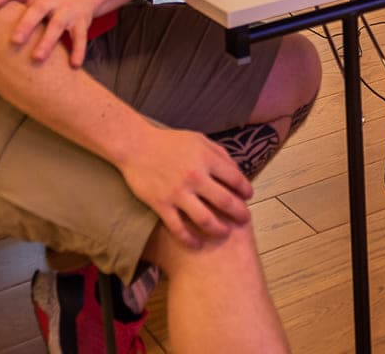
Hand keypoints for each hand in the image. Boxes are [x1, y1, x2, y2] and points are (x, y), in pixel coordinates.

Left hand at [0, 0, 104, 67]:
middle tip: (14, 41)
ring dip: (47, 41)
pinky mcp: (82, 21)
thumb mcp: (32, 0)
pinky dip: (78, 51)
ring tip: (37, 58)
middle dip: (26, 24)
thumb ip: (11, 11)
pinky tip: (73, 66)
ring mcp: (67, 10)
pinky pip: (80, 36)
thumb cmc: (47, 4)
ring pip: (58, 24)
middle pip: (38, 8)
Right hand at [120, 127, 253, 248]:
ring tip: (225, 232)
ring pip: (206, 220)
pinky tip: (197, 244)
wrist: (136, 146)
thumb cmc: (170, 142)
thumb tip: (237, 172)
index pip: (236, 179)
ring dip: (219, 229)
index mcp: (207, 158)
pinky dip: (190, 240)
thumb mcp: (199, 139)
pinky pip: (179, 228)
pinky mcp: (161, 205)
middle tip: (245, 219)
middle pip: (226, 202)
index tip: (248, 197)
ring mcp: (178, 192)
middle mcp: (195, 176)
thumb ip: (219, 154)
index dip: (246, 190)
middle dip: (240, 213)